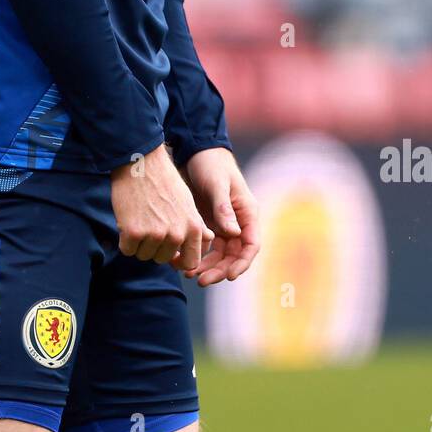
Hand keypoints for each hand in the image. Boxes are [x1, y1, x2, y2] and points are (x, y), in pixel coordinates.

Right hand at [111, 144, 213, 270]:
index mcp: (193, 228)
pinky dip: (125, 240)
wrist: (142, 163)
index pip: (191, 262)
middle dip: (155, 247)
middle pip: (163, 259)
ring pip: (144, 255)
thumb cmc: (165, 181)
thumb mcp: (187, 202)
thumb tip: (209, 239)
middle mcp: (176, 234)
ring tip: (140, 219)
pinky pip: (127, 250)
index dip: (179, 261)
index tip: (170, 255)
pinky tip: (128, 220)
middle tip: (150, 224)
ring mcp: (154, 234)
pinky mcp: (133, 233)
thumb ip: (196, 225)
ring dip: (139, 243)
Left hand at [180, 148, 259, 285]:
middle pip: (233, 256)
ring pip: (218, 255)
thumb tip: (233, 233)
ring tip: (188, 275)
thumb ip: (224, 208)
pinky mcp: (207, 224)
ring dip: (205, 266)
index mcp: (247, 213)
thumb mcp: (217, 184)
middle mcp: (237, 222)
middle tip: (201, 281)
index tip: (229, 277)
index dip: (242, 264)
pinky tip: (180, 261)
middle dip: (219, 270)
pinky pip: (204, 246)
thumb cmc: (211, 163)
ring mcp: (222, 225)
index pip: (251, 245)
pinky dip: (195, 255)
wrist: (195, 151)